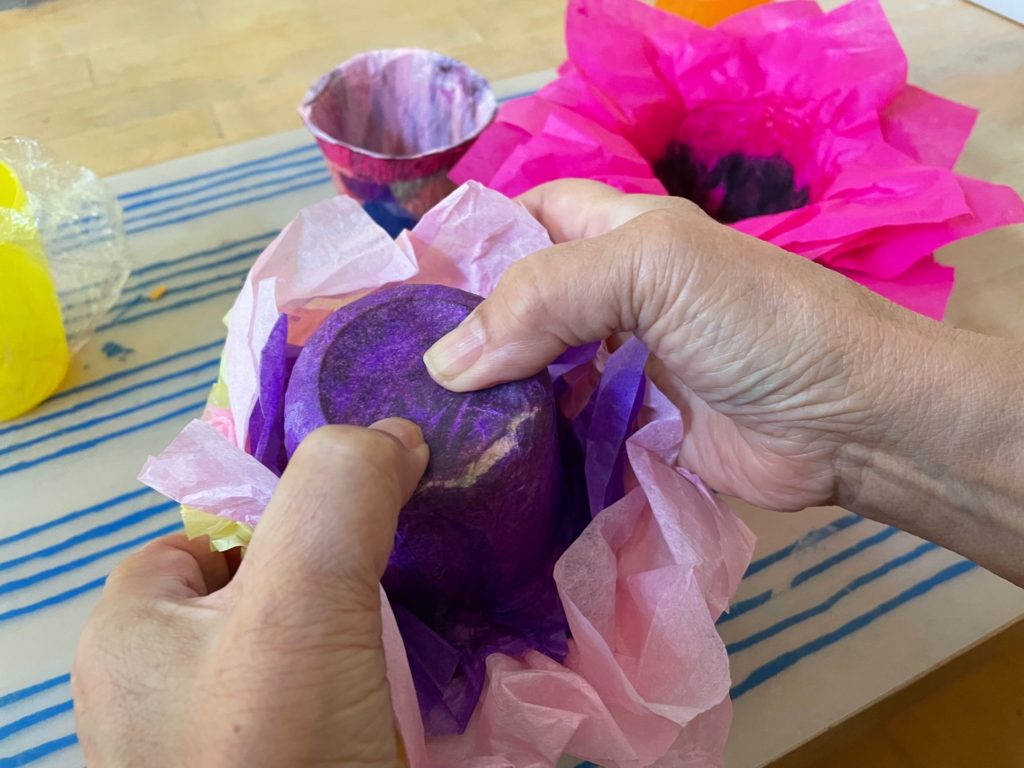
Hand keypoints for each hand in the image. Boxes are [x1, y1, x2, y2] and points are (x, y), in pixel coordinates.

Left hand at [72, 420, 428, 767]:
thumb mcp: (299, 601)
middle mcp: (154, 692)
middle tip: (392, 594)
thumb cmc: (269, 751)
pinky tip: (394, 712)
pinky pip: (314, 716)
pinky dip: (360, 704)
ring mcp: (205, 744)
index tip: (356, 532)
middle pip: (262, 595)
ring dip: (357, 650)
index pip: (212, 534)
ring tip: (407, 655)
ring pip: (296, 661)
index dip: (288, 518)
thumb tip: (392, 435)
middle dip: (333, 586)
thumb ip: (337, 497)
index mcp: (127, 633)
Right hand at [424, 180, 1023, 583]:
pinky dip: (528, 440)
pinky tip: (486, 458)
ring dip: (492, 391)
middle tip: (398, 370)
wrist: (847, 422)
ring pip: (536, 369)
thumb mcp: (651, 271)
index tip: (406, 290)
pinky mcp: (631, 429)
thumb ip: (544, 299)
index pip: (524, 219)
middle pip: (520, 300)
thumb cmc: (756, 321)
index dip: (470, 241)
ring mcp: (621, 365)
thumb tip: (445, 362)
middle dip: (468, 327)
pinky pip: (563, 429)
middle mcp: (614, 295)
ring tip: (426, 420)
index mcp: (617, 233)